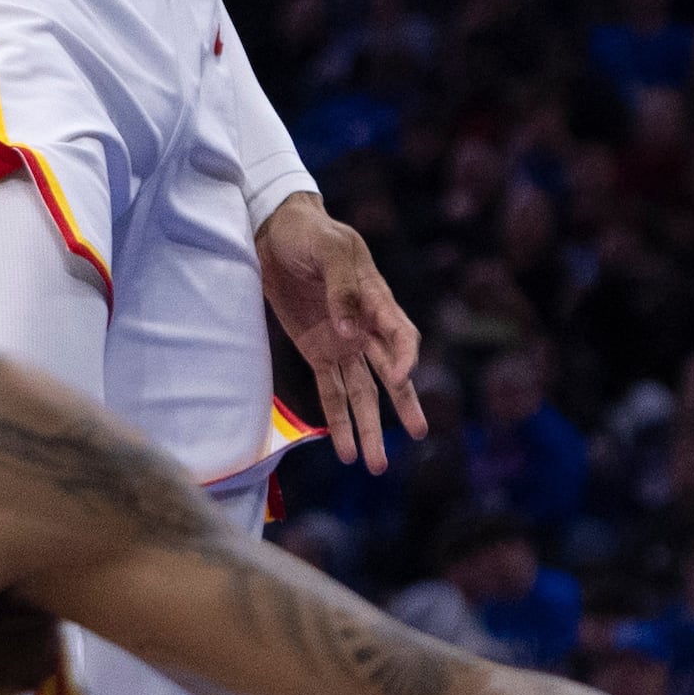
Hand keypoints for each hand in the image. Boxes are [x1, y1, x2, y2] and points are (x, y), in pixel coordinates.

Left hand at [254, 194, 425, 468]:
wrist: (275, 230)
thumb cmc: (310, 233)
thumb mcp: (329, 248)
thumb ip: (342, 287)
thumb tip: (349, 332)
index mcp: (377, 299)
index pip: (401, 335)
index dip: (405, 357)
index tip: (401, 377)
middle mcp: (366, 328)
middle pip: (390, 374)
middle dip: (404, 405)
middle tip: (418, 434)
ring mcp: (343, 344)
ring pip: (363, 393)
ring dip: (369, 427)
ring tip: (376, 464)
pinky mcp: (317, 352)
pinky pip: (331, 392)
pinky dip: (338, 421)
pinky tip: (345, 450)